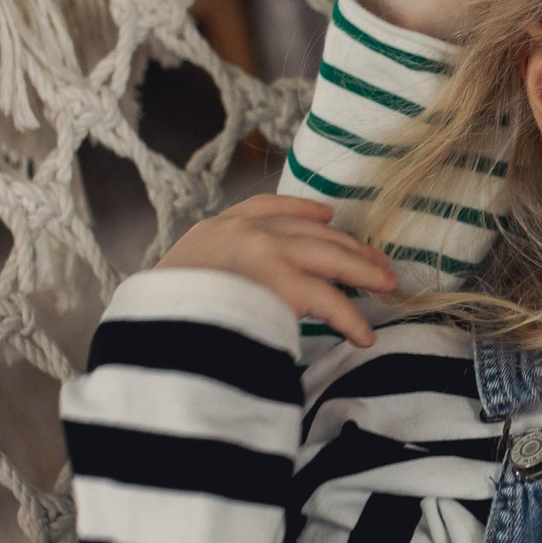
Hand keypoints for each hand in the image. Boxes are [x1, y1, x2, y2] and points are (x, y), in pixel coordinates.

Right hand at [154, 196, 397, 346]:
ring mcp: (266, 255)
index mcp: (218, 228)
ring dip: (365, 273)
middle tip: (378, 262)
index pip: (266, 206)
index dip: (301, 210)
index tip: (326, 215)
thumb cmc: (162, 315)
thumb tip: (238, 288)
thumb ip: (213, 271)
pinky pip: (330, 303)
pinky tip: (365, 336)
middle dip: (350, 247)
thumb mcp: (181, 277)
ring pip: (331, 258)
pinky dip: (351, 320)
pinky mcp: (283, 286)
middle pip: (313, 233)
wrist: (153, 327)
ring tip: (388, 287)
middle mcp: (246, 232)